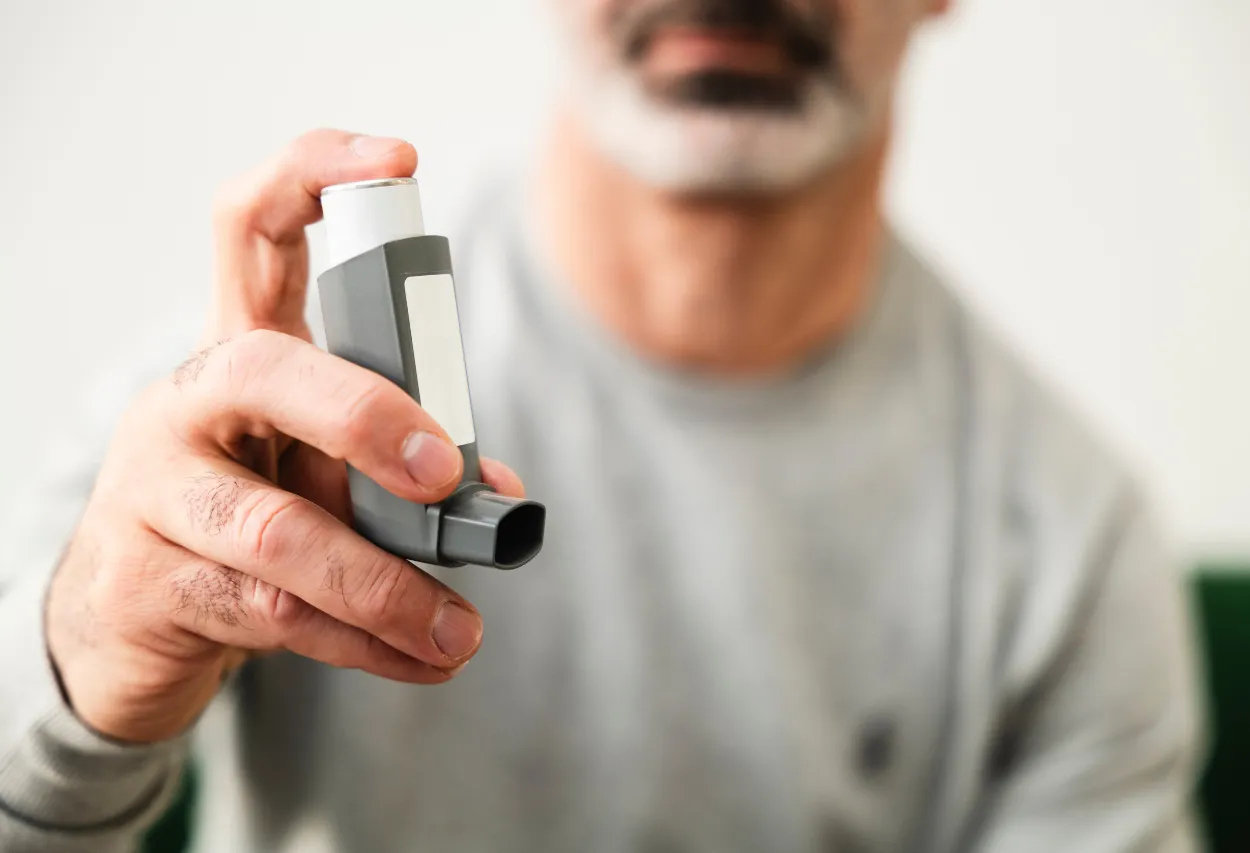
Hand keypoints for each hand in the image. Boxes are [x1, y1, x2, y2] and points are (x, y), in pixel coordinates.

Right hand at [45, 129, 523, 742]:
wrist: (127, 624)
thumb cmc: (246, 518)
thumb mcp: (318, 471)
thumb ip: (399, 468)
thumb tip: (498, 497)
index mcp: (239, 352)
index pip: (250, 228)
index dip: (313, 175)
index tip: (398, 164)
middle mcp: (188, 405)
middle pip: (265, 371)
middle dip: (364, 417)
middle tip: (445, 475)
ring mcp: (156, 494)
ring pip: (277, 531)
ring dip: (385, 587)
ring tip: (459, 633)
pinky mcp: (153, 583)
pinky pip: (273, 615)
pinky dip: (362, 643)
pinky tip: (417, 660)